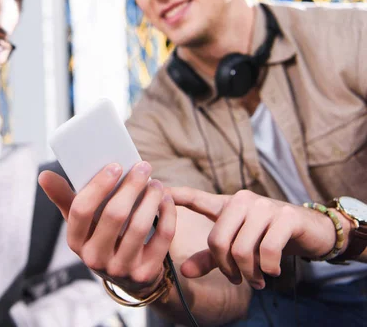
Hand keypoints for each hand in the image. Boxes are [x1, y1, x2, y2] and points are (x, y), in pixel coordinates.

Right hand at [39, 162, 176, 296]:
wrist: (127, 275)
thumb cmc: (101, 236)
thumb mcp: (81, 223)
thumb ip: (64, 198)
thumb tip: (43, 175)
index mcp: (75, 241)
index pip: (81, 210)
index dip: (99, 185)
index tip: (115, 165)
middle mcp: (94, 258)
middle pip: (114, 215)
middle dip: (131, 186)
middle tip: (143, 166)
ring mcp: (121, 268)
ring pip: (140, 226)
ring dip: (151, 198)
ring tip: (155, 182)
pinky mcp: (146, 273)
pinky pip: (162, 238)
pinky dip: (167, 214)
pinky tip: (166, 198)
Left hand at [171, 187, 349, 289]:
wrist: (311, 231)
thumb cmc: (268, 236)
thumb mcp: (238, 246)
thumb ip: (211, 258)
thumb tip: (185, 271)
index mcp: (227, 205)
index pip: (196, 198)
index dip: (176, 195)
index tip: (157, 189)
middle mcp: (242, 201)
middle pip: (218, 240)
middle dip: (226, 268)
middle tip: (237, 280)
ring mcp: (264, 207)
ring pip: (242, 248)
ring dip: (249, 273)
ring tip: (256, 280)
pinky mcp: (286, 217)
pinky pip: (267, 249)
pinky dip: (268, 268)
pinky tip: (272, 271)